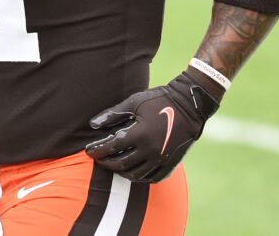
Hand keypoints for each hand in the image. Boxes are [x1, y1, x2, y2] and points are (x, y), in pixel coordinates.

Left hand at [85, 72, 219, 181]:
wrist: (189, 106)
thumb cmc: (159, 100)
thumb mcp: (134, 102)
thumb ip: (112, 114)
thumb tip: (92, 124)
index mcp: (140, 134)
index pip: (112, 147)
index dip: (98, 150)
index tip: (88, 151)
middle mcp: (150, 150)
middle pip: (121, 164)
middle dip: (106, 163)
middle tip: (98, 159)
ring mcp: (161, 159)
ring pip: (136, 175)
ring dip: (121, 172)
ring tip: (113, 166)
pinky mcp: (170, 164)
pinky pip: (151, 178)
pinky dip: (139, 177)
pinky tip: (132, 171)